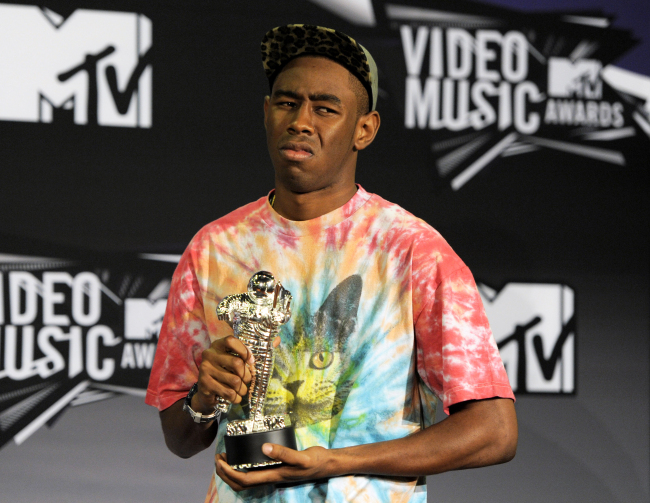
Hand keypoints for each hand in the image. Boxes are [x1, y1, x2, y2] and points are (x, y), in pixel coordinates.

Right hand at [193, 335, 254, 412]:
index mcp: (218, 345)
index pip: (231, 340)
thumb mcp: (238, 360)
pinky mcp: (204, 384)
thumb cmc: (227, 373)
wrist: (207, 393)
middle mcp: (209, 355)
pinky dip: (236, 397)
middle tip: (247, 380)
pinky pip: (228, 392)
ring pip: (234, 380)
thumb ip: (256, 351)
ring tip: (241, 390)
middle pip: (236, 363)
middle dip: (247, 375)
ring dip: (242, 389)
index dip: (244, 350)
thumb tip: (277, 339)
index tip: (251, 361)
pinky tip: (234, 397)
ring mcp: (205, 369)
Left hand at [215, 443, 334, 490]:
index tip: (221, 461)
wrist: (327, 464)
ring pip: (246, 479)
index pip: (244, 480)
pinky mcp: (277, 468)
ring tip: (226, 458)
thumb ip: (284, 453)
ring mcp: (273, 474)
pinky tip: (244, 456)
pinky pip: (255, 472)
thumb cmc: (315, 462)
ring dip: (232, 472)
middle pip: (241, 483)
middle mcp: (271, 477)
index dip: (229, 473)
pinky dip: (244, 467)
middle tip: (218, 458)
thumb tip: (264, 448)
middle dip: (225, 474)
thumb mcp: (301, 457)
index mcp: (273, 476)